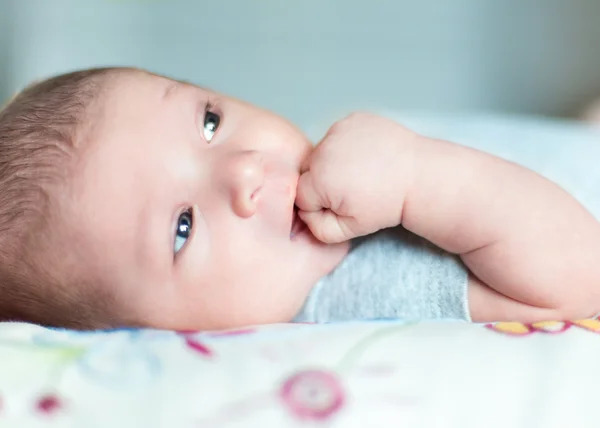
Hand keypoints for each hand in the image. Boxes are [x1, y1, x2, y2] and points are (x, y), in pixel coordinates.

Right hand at [295, 112, 419, 242]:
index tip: (344, 205)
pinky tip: (365, 157)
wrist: (418, 176)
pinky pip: (337, 136)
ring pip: (322, 152)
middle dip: (324, 182)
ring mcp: (338, 130)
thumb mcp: (351, 229)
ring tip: (360, 173)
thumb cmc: (386, 204)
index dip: (320, 205)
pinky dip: (346, 146)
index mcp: (319, 178)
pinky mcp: (352, 119)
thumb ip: (319, 229)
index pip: (301, 195)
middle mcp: (323, 150)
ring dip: (333, 163)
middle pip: (309, 171)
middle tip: (353, 189)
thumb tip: (304, 215)